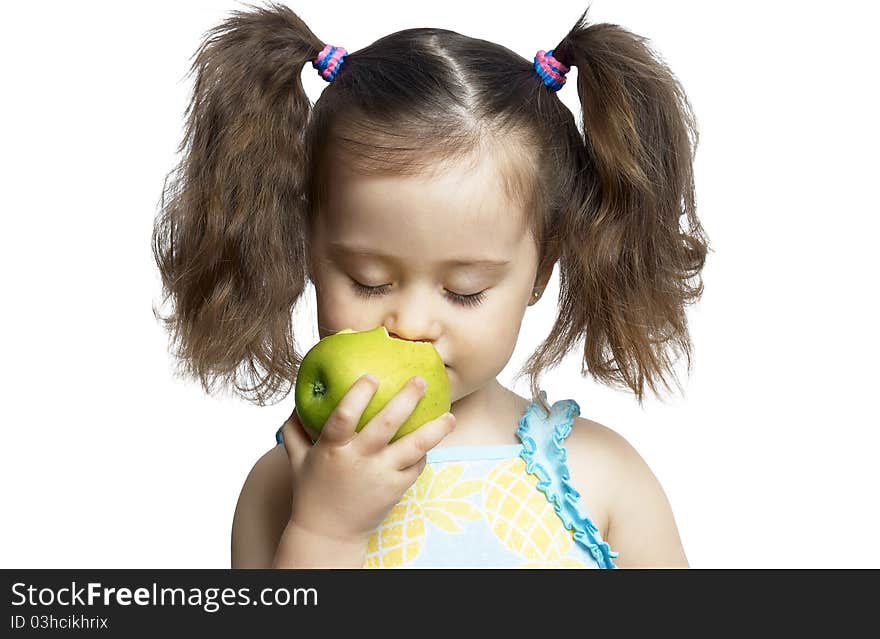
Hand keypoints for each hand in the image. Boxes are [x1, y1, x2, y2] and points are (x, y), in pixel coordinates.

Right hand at [278, 374, 455, 546]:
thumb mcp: (297, 460)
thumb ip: (294, 430)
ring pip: (413, 448)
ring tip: (449, 415)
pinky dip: (425, 452)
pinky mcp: (395, 489)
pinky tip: (433, 439)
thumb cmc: (312, 491)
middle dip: (407, 399)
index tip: (372, 376)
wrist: (328, 534)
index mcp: (332, 449)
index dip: (358, 394)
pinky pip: (416, 466)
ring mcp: (380, 475)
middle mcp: (358, 460)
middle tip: (421, 380)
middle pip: (386, 425)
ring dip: (434, 429)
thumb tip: (297, 400)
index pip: (343, 416)